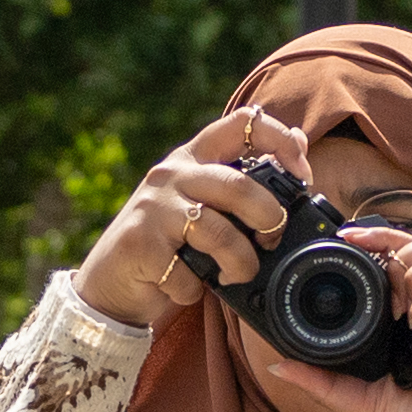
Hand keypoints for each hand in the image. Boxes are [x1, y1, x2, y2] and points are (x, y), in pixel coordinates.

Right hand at [75, 107, 312, 329]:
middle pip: (237, 185)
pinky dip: (196, 289)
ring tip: (239, 274)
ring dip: (240, 262)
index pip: (243, 123)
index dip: (281, 141)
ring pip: (216, 231)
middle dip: (268, 218)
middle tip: (272, 240)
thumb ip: (243, 179)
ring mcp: (153, 208)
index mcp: (193, 157)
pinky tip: (188, 287)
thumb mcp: (205, 203)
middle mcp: (172, 174)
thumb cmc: (169, 243)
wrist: (109, 282)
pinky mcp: (139, 244)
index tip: (302, 175)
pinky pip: (186, 272)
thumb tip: (300, 140)